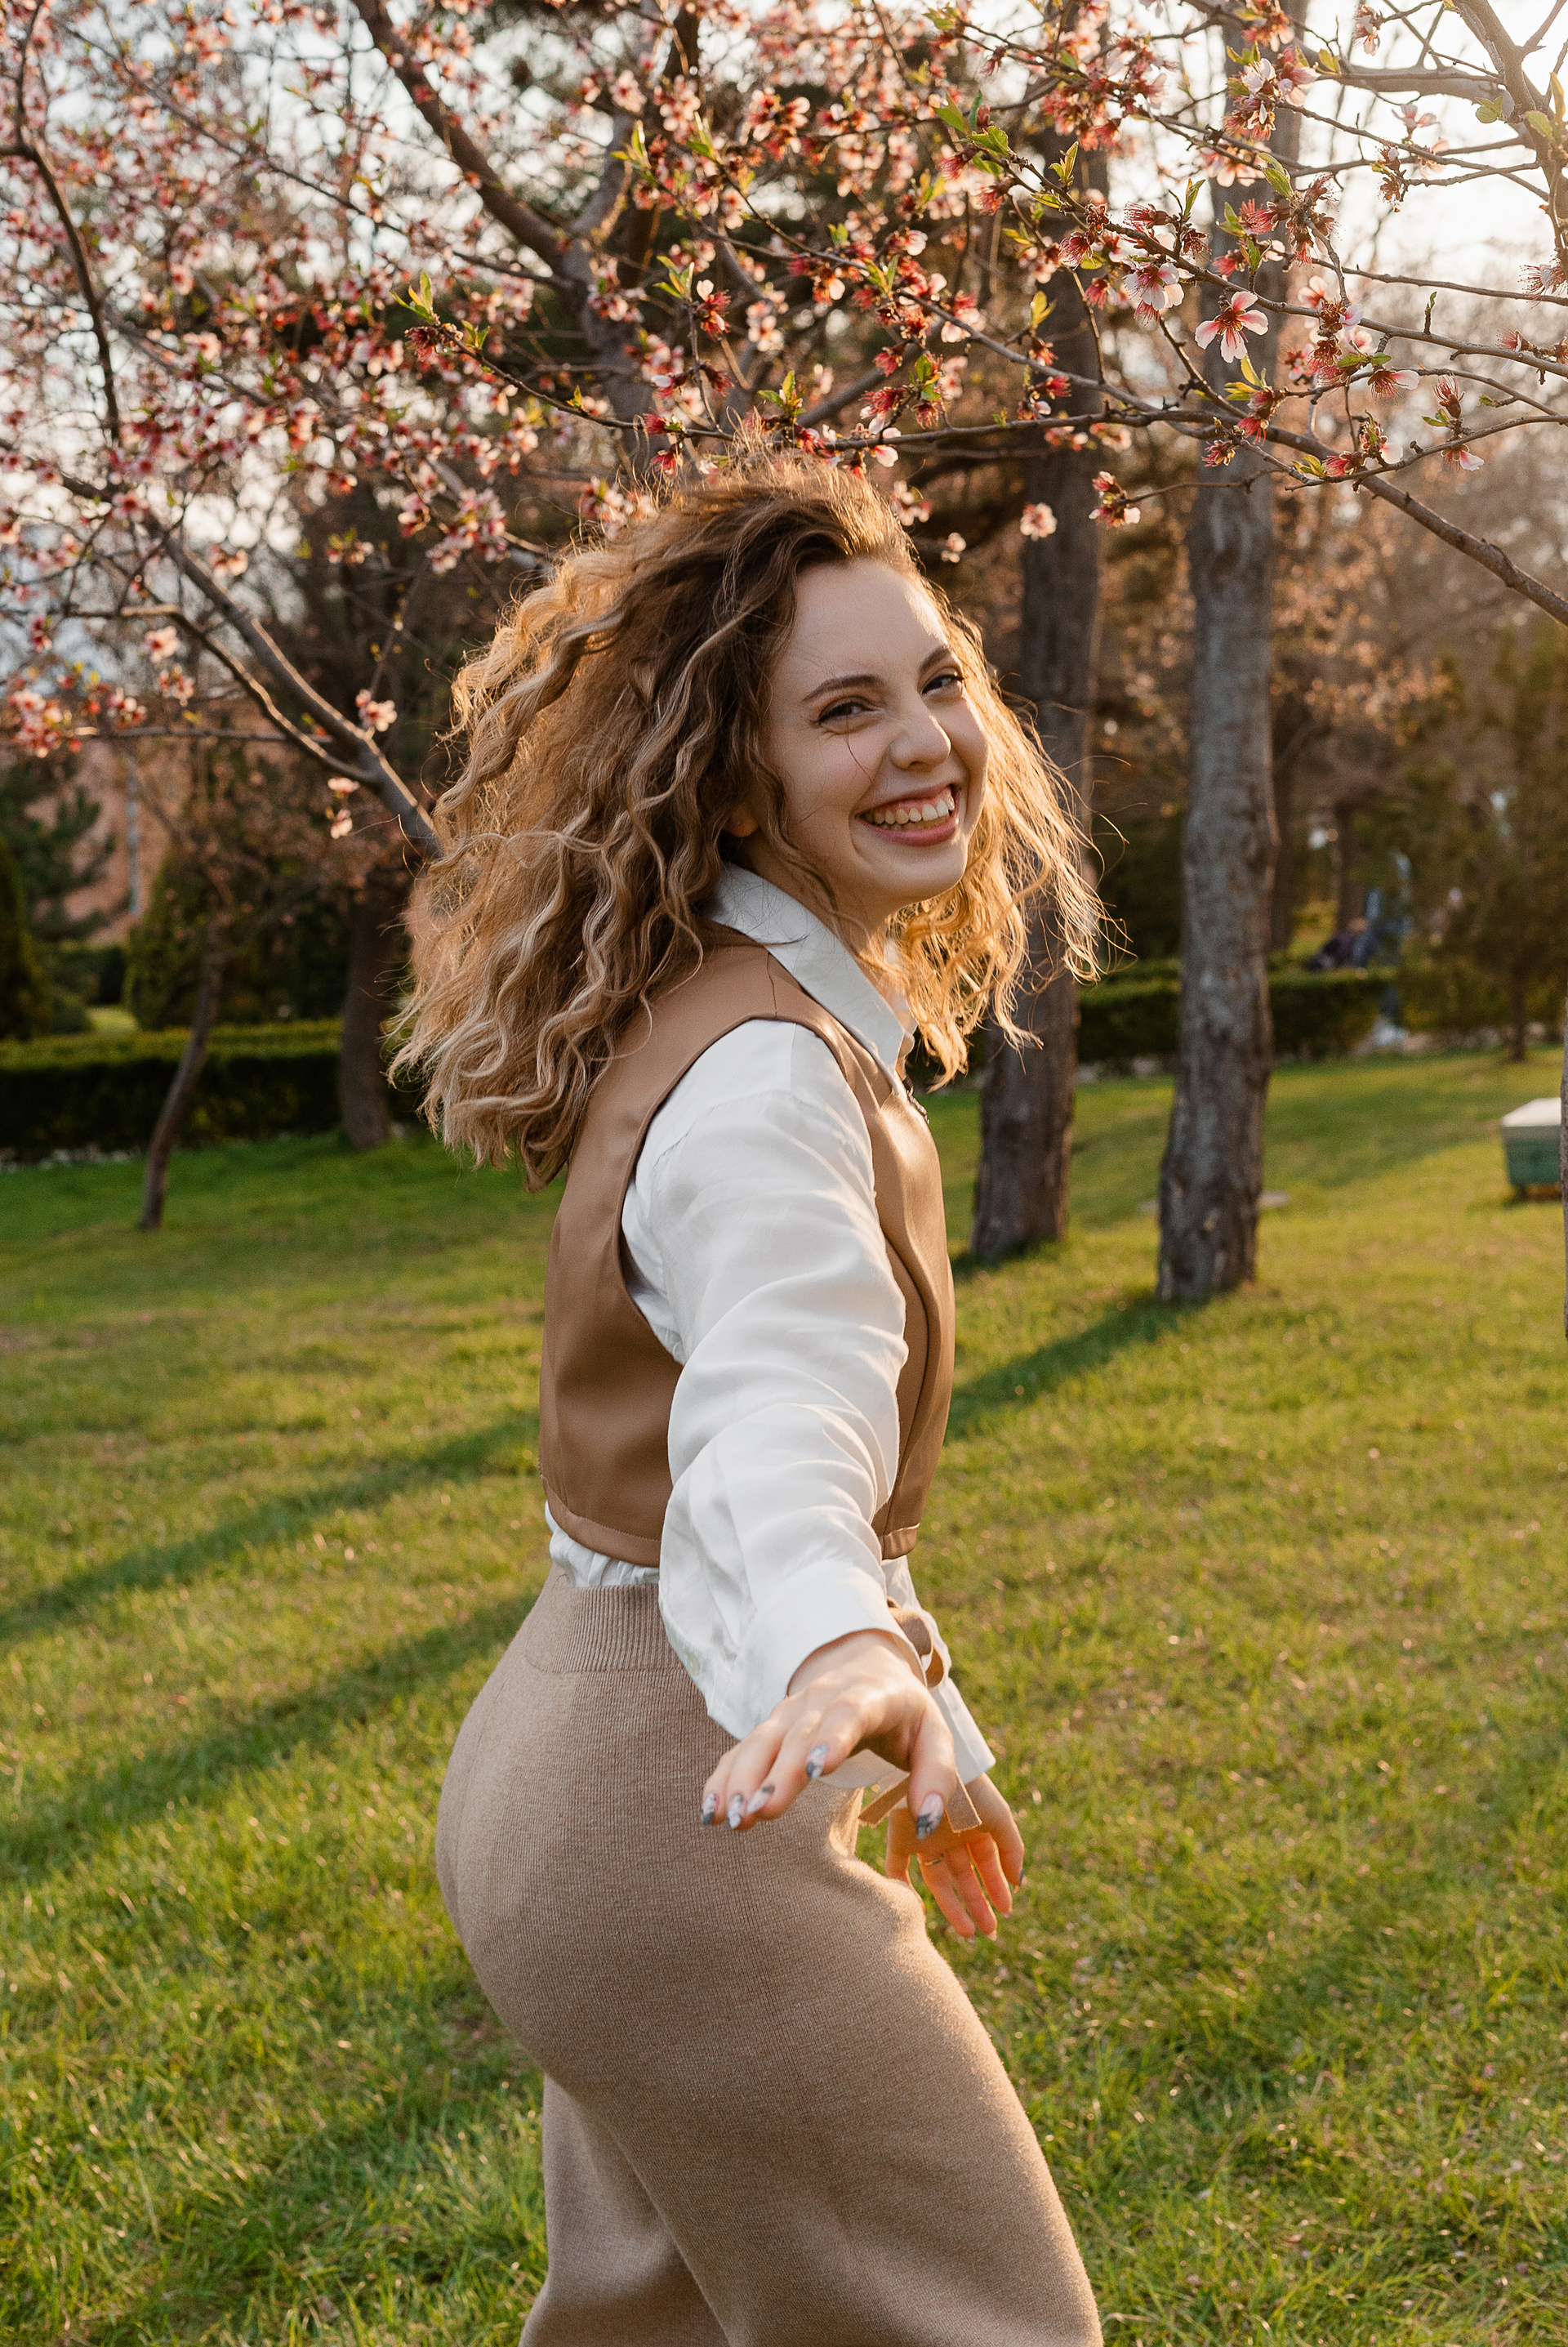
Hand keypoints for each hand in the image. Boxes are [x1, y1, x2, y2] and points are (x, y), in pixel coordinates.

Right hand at [699, 1628, 956, 1835]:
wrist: (865, 1664)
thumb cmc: (904, 1711)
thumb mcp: (934, 1735)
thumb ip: (938, 1776)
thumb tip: (929, 1822)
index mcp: (870, 1698)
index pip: (849, 1714)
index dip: (832, 1738)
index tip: (816, 1769)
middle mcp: (823, 1700)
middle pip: (797, 1735)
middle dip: (776, 1774)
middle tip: (760, 1813)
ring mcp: (791, 1712)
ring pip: (762, 1742)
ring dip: (742, 1780)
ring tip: (730, 1818)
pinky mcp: (771, 1728)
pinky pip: (742, 1751)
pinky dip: (724, 1779)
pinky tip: (709, 1811)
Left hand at [885, 1773, 1022, 1940]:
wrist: (917, 1742)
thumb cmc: (965, 1778)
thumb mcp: (995, 1811)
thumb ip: (1009, 1844)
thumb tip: (1020, 1882)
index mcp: (975, 1823)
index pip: (990, 1861)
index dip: (999, 1885)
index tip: (1007, 1910)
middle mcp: (951, 1832)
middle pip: (966, 1875)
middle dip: (980, 1904)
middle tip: (991, 1933)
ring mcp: (924, 1834)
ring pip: (938, 1878)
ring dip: (952, 1906)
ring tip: (967, 1934)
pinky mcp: (898, 1834)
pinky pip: (897, 1868)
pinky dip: (902, 1889)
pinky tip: (914, 1909)